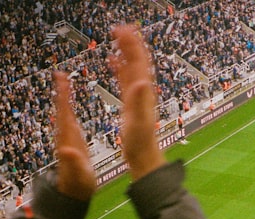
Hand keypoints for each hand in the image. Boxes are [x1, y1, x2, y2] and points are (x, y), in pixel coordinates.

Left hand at [52, 71, 96, 200]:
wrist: (73, 193)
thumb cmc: (77, 185)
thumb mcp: (78, 174)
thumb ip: (71, 162)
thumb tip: (63, 149)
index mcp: (68, 140)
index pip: (64, 113)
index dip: (63, 97)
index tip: (61, 81)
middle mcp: (65, 136)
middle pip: (62, 109)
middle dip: (61, 91)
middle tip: (60, 73)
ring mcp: (68, 138)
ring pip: (64, 113)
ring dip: (64, 97)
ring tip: (63, 81)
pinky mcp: (72, 141)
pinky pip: (70, 119)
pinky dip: (69, 108)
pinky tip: (69, 103)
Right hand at [109, 25, 164, 180]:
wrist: (143, 156)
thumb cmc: (140, 142)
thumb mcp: (138, 121)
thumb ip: (139, 101)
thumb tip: (141, 81)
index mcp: (143, 92)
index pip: (138, 62)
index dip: (131, 45)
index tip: (121, 30)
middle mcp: (142, 90)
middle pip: (136, 60)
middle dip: (129, 42)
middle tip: (118, 27)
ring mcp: (136, 95)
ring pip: (131, 66)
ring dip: (124, 50)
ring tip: (116, 37)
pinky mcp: (130, 102)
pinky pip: (124, 78)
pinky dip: (118, 66)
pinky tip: (111, 61)